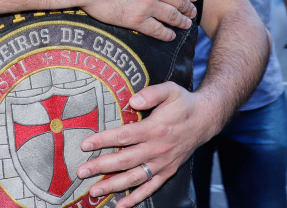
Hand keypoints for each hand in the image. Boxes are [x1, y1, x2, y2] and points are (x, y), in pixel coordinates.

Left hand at [75, 83, 216, 207]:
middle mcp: (157, 149)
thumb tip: (133, 100)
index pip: (124, 136)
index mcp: (155, 129)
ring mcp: (162, 163)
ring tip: (94, 189)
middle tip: (81, 171)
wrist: (205, 119)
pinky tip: (120, 205)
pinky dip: (135, 198)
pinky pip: (150, 188)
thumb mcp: (170, 90)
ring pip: (135, 178)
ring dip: (113, 186)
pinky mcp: (167, 172)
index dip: (104, 141)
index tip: (85, 145)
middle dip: (101, 167)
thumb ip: (151, 93)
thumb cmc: (183, 103)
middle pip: (125, 160)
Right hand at [83, 0, 197, 41]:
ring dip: (181, 21)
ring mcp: (148, 6)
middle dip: (188, 7)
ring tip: (186, 24)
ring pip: (172, 16)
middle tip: (193, 12)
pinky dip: (166, 34)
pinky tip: (170, 36)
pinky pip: (157, 30)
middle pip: (180, 0)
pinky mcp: (136, 20)